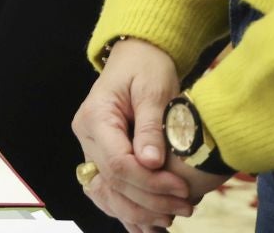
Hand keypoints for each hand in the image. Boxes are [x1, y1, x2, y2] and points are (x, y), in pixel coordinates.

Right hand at [72, 37, 192, 229]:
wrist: (137, 58)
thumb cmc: (146, 68)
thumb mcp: (153, 90)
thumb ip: (150, 127)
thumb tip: (151, 163)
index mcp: (94, 118)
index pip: (117, 163)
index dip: (149, 182)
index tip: (182, 189)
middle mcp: (86, 137)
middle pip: (112, 183)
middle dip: (151, 200)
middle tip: (187, 206)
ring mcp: (91, 149)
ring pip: (106, 194)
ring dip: (138, 211)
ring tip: (171, 218)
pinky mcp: (102, 158)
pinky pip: (109, 192)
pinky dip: (128, 210)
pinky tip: (151, 223)